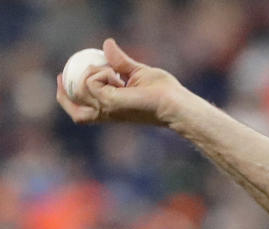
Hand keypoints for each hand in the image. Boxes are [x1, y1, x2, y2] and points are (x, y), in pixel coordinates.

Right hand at [56, 38, 184, 126]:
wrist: (175, 102)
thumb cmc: (163, 92)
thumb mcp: (137, 72)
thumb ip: (121, 61)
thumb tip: (107, 44)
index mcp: (111, 109)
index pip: (82, 111)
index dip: (68, 96)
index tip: (62, 77)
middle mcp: (106, 113)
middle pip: (74, 111)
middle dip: (64, 93)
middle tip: (62, 74)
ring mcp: (107, 110)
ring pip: (79, 91)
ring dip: (89, 74)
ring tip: (111, 71)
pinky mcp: (110, 103)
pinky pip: (90, 82)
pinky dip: (99, 73)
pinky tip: (116, 75)